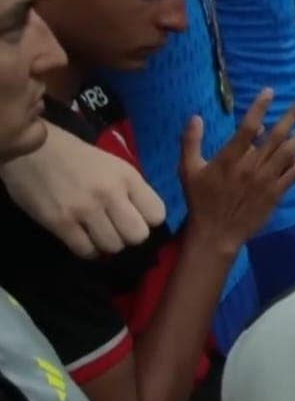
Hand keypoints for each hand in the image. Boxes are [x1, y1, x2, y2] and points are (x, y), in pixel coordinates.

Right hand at [0, 124, 164, 257]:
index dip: (148, 221)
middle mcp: (109, 193)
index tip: (135, 219)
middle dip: (129, 237)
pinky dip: (87, 250)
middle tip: (116, 229)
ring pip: (113, 246)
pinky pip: (86, 251)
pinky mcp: (60, 222)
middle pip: (138, 235)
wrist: (31, 149)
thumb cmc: (75, 156)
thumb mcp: (113, 165)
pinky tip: (82, 239)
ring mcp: (84, 209)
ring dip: (106, 244)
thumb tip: (146, 220)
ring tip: (96, 233)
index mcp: (127, 177)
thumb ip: (131, 190)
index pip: (157, 214)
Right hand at [180, 91, 294, 251]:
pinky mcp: (276, 193)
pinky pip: (294, 174)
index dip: (260, 107)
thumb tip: (195, 117)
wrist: (216, 232)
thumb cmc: (200, 200)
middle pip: (276, 136)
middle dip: (292, 116)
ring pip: (289, 152)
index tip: (270, 91)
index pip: (248, 127)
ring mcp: (266, 180)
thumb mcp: (187, 170)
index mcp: (229, 158)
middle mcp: (251, 166)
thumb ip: (190, 142)